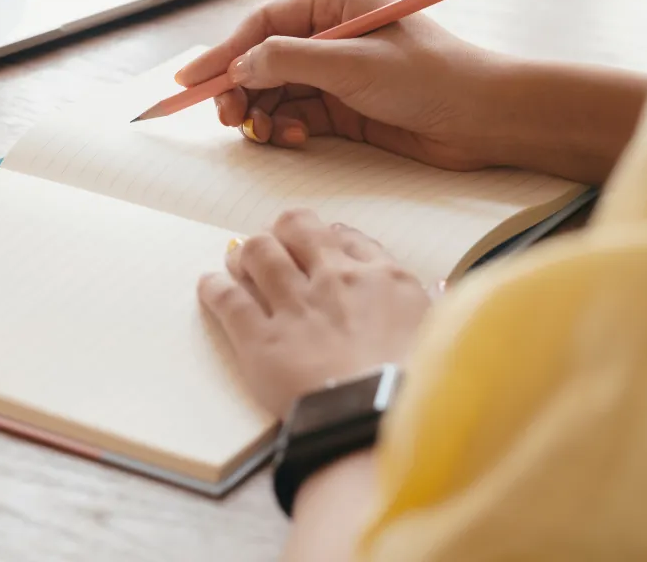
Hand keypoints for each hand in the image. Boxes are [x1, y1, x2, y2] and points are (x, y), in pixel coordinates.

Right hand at [175, 0, 515, 170]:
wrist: (483, 120)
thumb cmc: (431, 78)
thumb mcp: (353, 64)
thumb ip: (289, 60)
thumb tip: (240, 65)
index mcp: (338, 3)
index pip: (264, 23)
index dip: (224, 52)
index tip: (192, 81)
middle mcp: (335, 33)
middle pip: (265, 59)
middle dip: (242, 89)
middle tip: (230, 118)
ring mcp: (340, 71)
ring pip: (278, 91)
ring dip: (264, 113)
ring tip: (264, 133)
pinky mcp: (348, 107)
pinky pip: (299, 115)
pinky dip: (288, 128)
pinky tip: (295, 139)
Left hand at [197, 209, 430, 417]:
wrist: (378, 419)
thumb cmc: (414, 386)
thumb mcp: (436, 335)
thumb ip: (424, 307)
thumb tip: (421, 294)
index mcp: (384, 278)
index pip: (346, 237)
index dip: (327, 237)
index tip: (320, 244)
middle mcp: (335, 279)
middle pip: (296, 228)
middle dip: (283, 231)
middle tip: (276, 243)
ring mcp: (295, 305)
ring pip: (258, 253)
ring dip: (247, 253)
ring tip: (240, 262)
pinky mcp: (260, 339)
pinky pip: (228, 299)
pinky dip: (215, 289)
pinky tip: (210, 286)